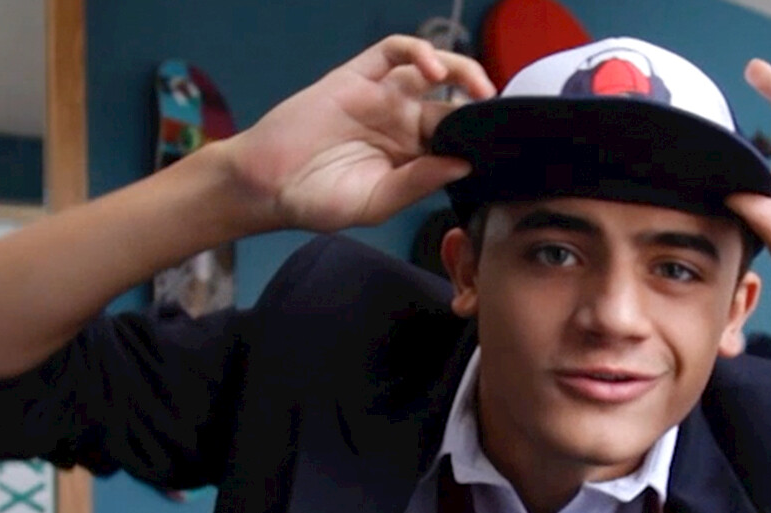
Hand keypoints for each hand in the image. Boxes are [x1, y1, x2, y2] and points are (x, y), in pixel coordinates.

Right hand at [219, 36, 495, 233]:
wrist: (267, 185)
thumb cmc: (318, 200)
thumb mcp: (377, 202)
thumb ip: (419, 182)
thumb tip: (464, 166)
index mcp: (412, 157)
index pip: (458, 141)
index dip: (481, 139)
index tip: (503, 147)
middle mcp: (401, 123)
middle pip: (453, 103)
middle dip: (480, 107)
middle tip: (500, 117)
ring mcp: (381, 96)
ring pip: (432, 70)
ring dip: (462, 71)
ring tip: (482, 88)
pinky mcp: (357, 75)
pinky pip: (394, 52)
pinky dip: (418, 53)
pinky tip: (432, 71)